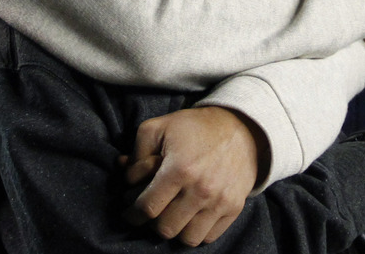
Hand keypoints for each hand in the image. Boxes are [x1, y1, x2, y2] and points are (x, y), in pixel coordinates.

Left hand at [121, 107, 267, 246]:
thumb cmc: (194, 127)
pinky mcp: (233, 209)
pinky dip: (196, 231)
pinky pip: (208, 237)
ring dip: (175, 229)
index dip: (132, 214)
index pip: (148, 208)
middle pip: (165, 228)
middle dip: (152, 221)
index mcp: (179, 169)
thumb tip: (126, 173)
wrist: (239, 128)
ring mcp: (219, 202)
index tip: (129, 213)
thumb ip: (137, 151)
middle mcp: (200, 190)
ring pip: (187, 239)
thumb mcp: (159, 126)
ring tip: (171, 213)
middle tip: (152, 209)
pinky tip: (190, 215)